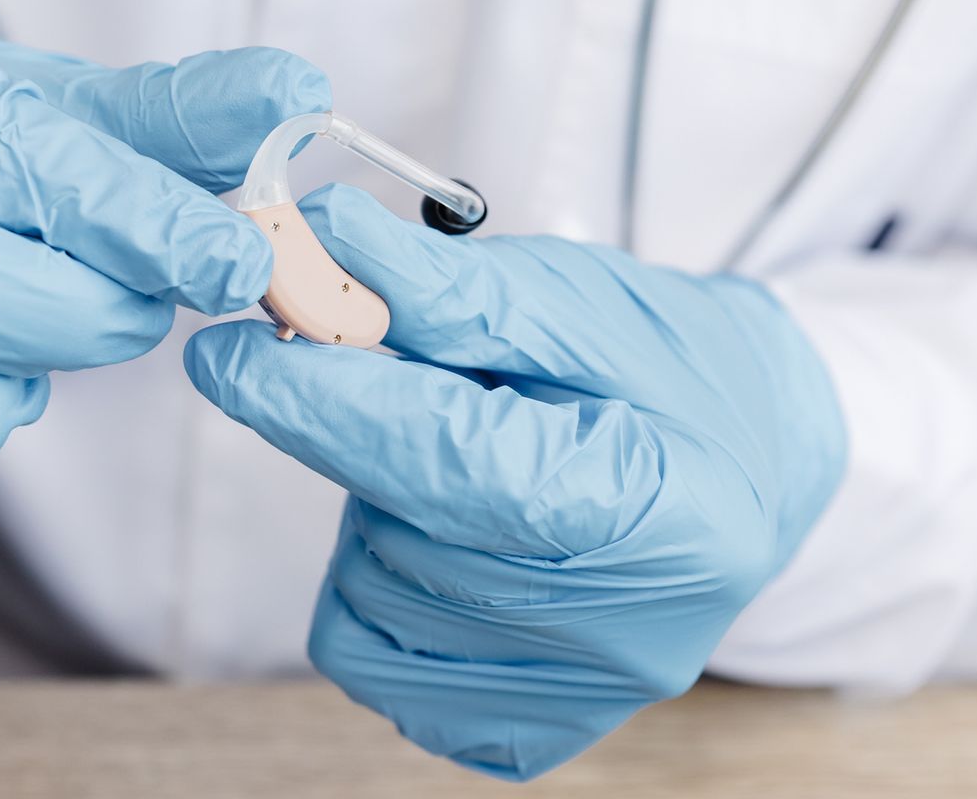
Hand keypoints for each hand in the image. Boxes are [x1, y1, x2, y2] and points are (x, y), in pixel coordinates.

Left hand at [185, 185, 845, 779]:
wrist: (746, 462)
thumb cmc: (668, 370)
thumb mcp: (572, 301)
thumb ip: (445, 287)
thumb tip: (319, 243)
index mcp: (661, 512)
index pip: (459, 462)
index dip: (330, 401)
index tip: (230, 350)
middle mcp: (626, 634)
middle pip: (406, 530)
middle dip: (361, 434)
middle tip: (395, 372)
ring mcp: (572, 697)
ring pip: (370, 594)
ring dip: (378, 506)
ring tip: (463, 457)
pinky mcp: (518, 733)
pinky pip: (370, 656)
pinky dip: (375, 580)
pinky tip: (444, 530)